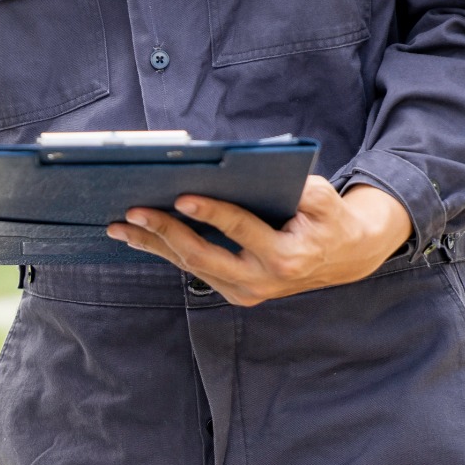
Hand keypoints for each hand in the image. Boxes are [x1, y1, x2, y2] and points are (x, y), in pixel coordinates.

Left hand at [106, 177, 411, 305]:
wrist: (345, 257)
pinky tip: (139, 237)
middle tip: (132, 212)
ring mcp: (245, 291)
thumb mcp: (324, 199)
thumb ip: (298, 189)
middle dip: (163, 232)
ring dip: (152, 245)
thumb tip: (251, 171)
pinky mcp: (234, 293)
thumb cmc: (329, 218)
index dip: (210, 212)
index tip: (181, 197)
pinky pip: (193, 269)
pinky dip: (165, 251)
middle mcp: (261, 280)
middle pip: (201, 256)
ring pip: (189, 266)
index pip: (240, 230)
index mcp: (286, 255)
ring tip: (119, 226)